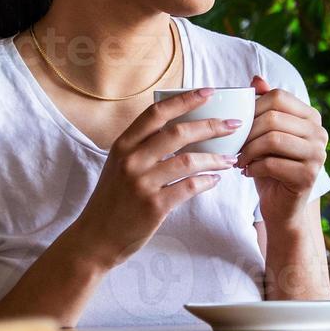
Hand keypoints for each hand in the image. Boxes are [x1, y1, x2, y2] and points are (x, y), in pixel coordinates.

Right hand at [73, 87, 240, 269]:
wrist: (96, 238)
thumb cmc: (112, 200)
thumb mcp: (118, 165)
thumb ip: (142, 146)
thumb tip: (181, 128)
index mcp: (123, 145)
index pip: (156, 113)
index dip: (185, 100)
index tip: (208, 92)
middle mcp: (131, 160)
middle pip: (178, 133)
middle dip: (211, 125)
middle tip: (233, 124)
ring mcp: (142, 183)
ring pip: (188, 160)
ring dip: (215, 157)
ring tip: (230, 158)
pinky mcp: (154, 206)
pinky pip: (190, 187)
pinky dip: (207, 181)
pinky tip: (215, 179)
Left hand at [236, 74, 328, 227]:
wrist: (282, 206)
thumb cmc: (271, 166)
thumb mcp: (264, 133)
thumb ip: (263, 106)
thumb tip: (256, 78)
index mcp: (310, 116)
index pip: (278, 96)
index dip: (252, 108)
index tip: (239, 126)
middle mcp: (319, 132)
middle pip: (273, 117)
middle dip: (247, 132)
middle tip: (235, 146)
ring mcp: (318, 154)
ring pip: (272, 139)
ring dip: (248, 150)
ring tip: (239, 159)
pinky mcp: (309, 176)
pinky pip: (272, 163)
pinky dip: (253, 167)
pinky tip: (247, 172)